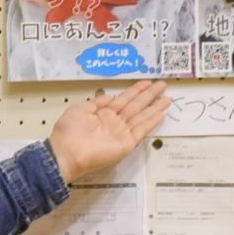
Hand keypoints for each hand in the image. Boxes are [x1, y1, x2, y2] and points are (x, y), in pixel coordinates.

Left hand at [46, 80, 171, 182]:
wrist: (66, 153)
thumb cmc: (68, 132)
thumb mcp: (80, 110)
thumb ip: (96, 102)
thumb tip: (109, 96)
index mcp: (103, 114)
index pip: (124, 99)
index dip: (136, 90)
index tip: (147, 82)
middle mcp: (115, 122)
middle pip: (136, 105)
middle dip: (149, 95)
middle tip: (163, 84)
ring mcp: (121, 133)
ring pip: (142, 117)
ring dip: (155, 107)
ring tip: (167, 98)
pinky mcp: (126, 144)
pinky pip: (141, 131)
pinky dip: (151, 123)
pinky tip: (161, 114)